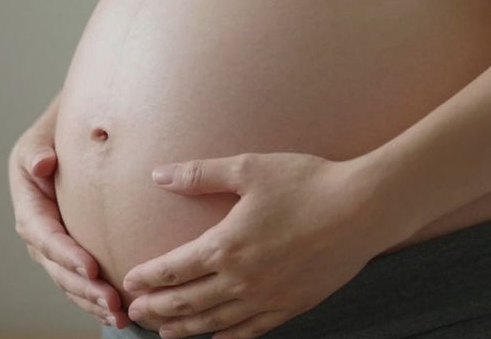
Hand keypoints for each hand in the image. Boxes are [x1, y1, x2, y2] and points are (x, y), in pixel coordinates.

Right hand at [8, 115, 128, 328]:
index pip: (45, 233)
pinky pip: (79, 279)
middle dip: (82, 287)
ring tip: (118, 315)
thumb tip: (42, 164)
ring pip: (68, 280)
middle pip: (57, 266)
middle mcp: (36, 227)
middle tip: (111, 301)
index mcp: (28, 200)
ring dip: (91, 300)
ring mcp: (52, 243)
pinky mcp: (70, 250)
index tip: (91, 267)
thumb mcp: (44, 133)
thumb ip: (39, 149)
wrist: (75, 131)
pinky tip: (119, 312)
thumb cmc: (61, 129)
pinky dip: (95, 298)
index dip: (66, 254)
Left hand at [121, 152, 399, 338]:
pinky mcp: (292, 306)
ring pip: (215, 322)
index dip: (147, 279)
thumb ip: (199, 175)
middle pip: (187, 303)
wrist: (361, 209)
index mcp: (226, 245)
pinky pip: (251, 330)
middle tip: (135, 314)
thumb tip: (158, 174)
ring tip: (164, 332)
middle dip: (157, 310)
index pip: (173, 269)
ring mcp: (267, 298)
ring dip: (185, 329)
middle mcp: (241, 279)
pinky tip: (217, 337)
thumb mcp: (248, 169)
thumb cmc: (306, 183)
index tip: (129, 283)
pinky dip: (227, 336)